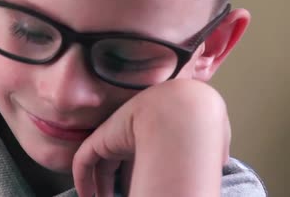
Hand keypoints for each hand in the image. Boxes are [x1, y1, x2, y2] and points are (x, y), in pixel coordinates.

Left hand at [72, 79, 230, 196]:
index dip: (137, 173)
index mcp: (156, 131)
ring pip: (99, 162)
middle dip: (115, 183)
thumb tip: (221, 159)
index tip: (142, 190)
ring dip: (97, 186)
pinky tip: (87, 195)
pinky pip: (84, 160)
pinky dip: (82, 179)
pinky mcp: (102, 138)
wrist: (184, 113)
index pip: (140, 153)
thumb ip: (213, 147)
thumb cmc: (201, 128)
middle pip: (117, 160)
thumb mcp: (213, 137)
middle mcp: (133, 131)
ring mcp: (115, 134)